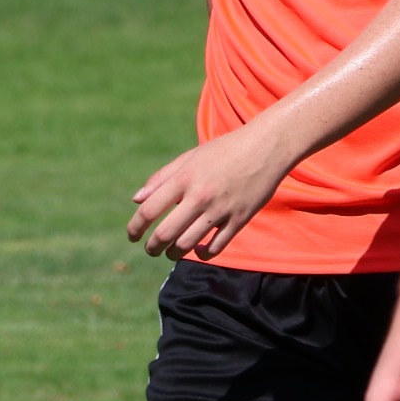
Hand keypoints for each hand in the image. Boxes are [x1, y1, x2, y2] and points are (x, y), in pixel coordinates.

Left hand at [126, 121, 288, 260]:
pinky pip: (215, 247)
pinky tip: (199, 249)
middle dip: (152, 248)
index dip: (134, 228)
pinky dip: (203, 254)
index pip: (148, 211)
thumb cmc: (224, 150)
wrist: (266, 146)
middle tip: (152, 249)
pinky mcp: (240, 219)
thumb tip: (136, 200)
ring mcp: (221, 209)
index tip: (133, 236)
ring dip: (174, 254)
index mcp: (185, 178)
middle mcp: (200, 195)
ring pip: (186, 245)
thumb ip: (161, 178)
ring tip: (173, 252)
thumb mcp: (191, 157)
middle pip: (164, 234)